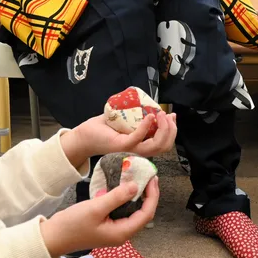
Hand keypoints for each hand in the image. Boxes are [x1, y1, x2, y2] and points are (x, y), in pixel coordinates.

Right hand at [41, 178, 158, 257]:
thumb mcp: (95, 208)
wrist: (53, 237)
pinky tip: (123, 188)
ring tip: (138, 179)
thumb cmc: (73, 225)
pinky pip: (122, 212)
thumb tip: (136, 186)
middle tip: (148, 176)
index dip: (153, 196)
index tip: (153, 179)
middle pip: (142, 213)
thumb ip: (117, 197)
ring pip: (133, 212)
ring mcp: (114, 230)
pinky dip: (125, 199)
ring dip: (137, 196)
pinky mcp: (107, 225)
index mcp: (122, 232)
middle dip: (148, 195)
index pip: (146, 214)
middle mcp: (121, 233)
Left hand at [61, 111, 177, 166]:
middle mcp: (138, 151)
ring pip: (155, 146)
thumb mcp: (126, 121)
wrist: (84, 137)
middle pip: (164, 147)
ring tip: (160, 114)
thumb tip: (151, 106)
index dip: (173, 131)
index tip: (172, 116)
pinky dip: (146, 127)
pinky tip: (150, 116)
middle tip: (168, 115)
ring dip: (163, 129)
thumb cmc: (104, 129)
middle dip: (171, 130)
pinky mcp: (121, 146)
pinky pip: (138, 139)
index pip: (164, 145)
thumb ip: (138, 117)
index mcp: (142, 147)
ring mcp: (130, 150)